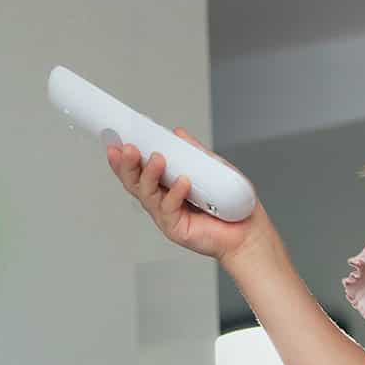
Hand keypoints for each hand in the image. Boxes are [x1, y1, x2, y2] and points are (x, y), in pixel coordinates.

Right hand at [106, 128, 269, 262]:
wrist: (248, 231)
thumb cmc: (230, 203)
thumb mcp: (211, 168)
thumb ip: (193, 152)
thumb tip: (177, 133)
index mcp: (165, 185)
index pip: (139, 170)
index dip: (124, 158)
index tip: (115, 141)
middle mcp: (161, 200)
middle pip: (135, 182)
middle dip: (128, 165)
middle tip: (128, 148)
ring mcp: (166, 216)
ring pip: (148, 195)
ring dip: (149, 175)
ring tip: (157, 159)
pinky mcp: (176, 229)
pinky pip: (170, 209)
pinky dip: (176, 193)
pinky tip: (184, 182)